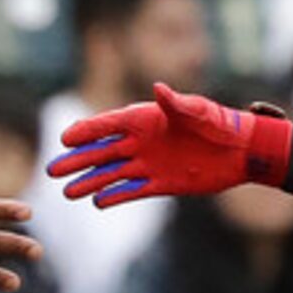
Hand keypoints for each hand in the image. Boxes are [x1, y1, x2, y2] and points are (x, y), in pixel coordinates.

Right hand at [48, 84, 292, 208]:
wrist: (240, 151)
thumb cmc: (220, 124)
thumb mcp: (198, 111)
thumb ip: (176, 104)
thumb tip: (159, 89)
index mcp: (145, 119)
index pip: (108, 125)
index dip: (86, 131)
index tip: (64, 139)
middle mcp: (142, 141)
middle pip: (102, 151)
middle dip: (78, 160)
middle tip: (53, 170)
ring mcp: (149, 163)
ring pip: (112, 174)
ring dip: (90, 182)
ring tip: (68, 192)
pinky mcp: (161, 183)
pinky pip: (132, 191)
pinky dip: (116, 196)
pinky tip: (98, 202)